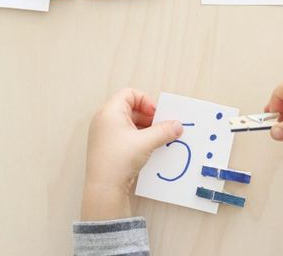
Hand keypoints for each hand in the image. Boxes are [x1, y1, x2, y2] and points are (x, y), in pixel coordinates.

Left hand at [81, 88, 182, 220]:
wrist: (104, 188)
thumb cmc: (119, 159)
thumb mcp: (146, 142)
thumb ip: (165, 131)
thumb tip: (178, 126)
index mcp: (110, 112)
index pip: (130, 93)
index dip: (146, 101)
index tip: (156, 114)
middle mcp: (104, 120)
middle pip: (130, 108)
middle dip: (149, 116)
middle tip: (162, 127)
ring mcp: (105, 134)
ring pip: (129, 122)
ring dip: (146, 128)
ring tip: (158, 139)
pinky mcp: (108, 147)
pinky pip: (126, 134)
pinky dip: (139, 137)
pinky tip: (149, 148)